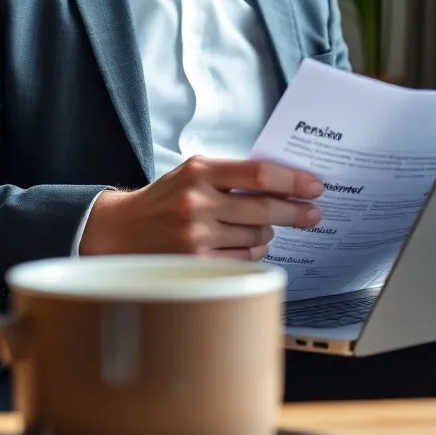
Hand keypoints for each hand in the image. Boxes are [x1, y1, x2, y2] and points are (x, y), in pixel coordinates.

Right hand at [79, 156, 324, 260]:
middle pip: (265, 209)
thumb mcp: (192, 173)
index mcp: (199, 171)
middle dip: (297, 212)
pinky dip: (252, 250)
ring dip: (267, 233)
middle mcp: (197, 202)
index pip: (258, 173)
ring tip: (259, 226)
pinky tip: (244, 242)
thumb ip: (231, 175)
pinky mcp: (196, 263)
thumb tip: (285, 182)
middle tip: (314, 214)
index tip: (314, 186)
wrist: (120, 230)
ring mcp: (196, 236)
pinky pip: (245, 258)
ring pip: (258, 236)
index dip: (292, 180)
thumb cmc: (165, 199)